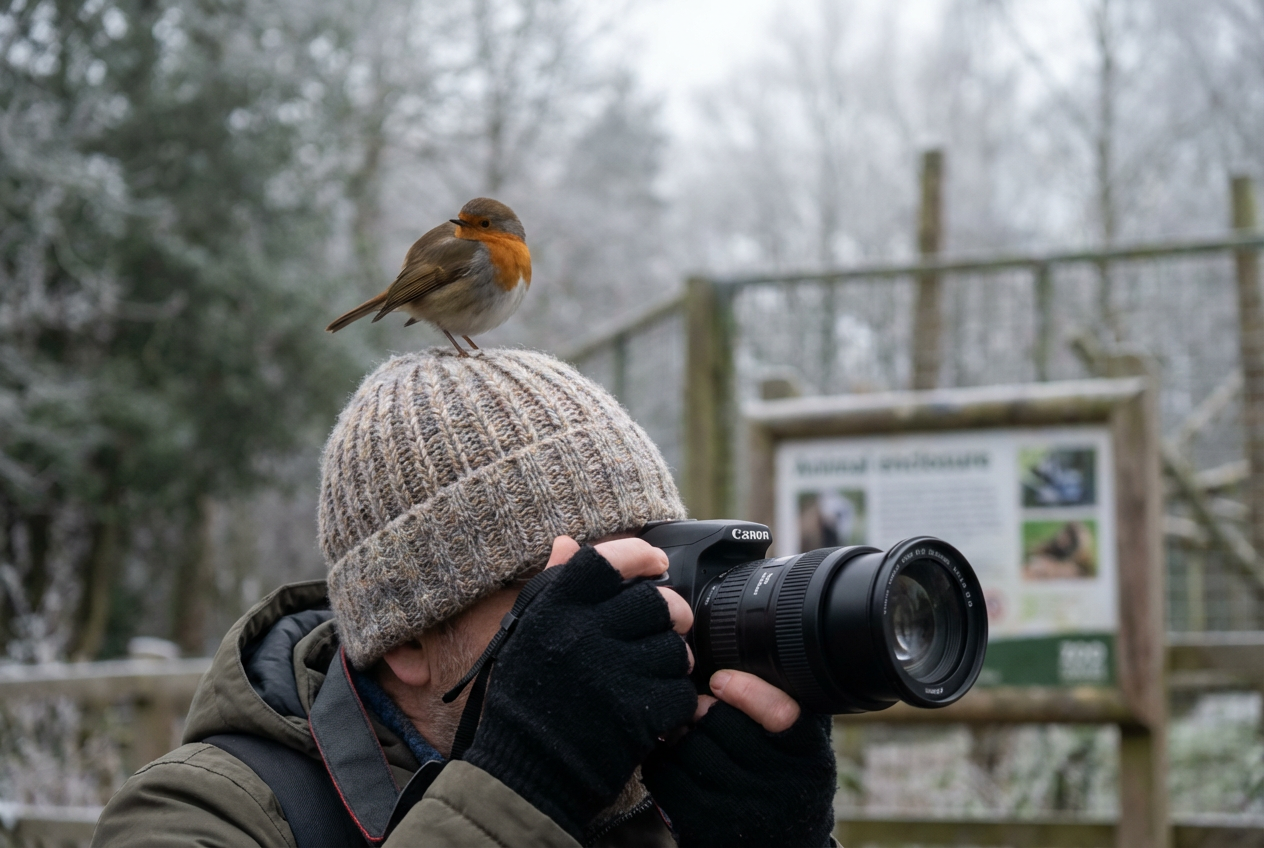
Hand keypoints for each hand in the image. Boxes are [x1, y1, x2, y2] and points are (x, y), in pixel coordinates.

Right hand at [463, 539, 696, 838]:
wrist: (526, 774)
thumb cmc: (527, 701)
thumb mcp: (527, 636)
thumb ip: (552, 587)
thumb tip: (567, 543)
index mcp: (553, 610)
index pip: (607, 560)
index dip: (639, 555)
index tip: (657, 562)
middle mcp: (582, 634)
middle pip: (655, 601)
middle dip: (671, 613)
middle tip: (669, 625)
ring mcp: (610, 673)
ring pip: (674, 647)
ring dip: (674, 659)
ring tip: (656, 672)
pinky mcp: (635, 712)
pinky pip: (679, 689)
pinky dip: (675, 700)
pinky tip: (656, 706)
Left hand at [641, 670, 836, 847]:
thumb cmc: (785, 781)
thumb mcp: (802, 745)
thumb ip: (788, 701)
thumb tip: (752, 649)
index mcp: (809, 757)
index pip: (782, 714)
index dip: (746, 690)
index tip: (720, 678)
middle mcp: (782, 787)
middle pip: (723, 725)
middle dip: (702, 708)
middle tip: (697, 703)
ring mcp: (743, 812)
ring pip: (691, 748)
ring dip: (678, 731)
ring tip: (684, 728)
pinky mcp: (705, 829)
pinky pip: (667, 776)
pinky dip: (661, 758)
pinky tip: (671, 756)